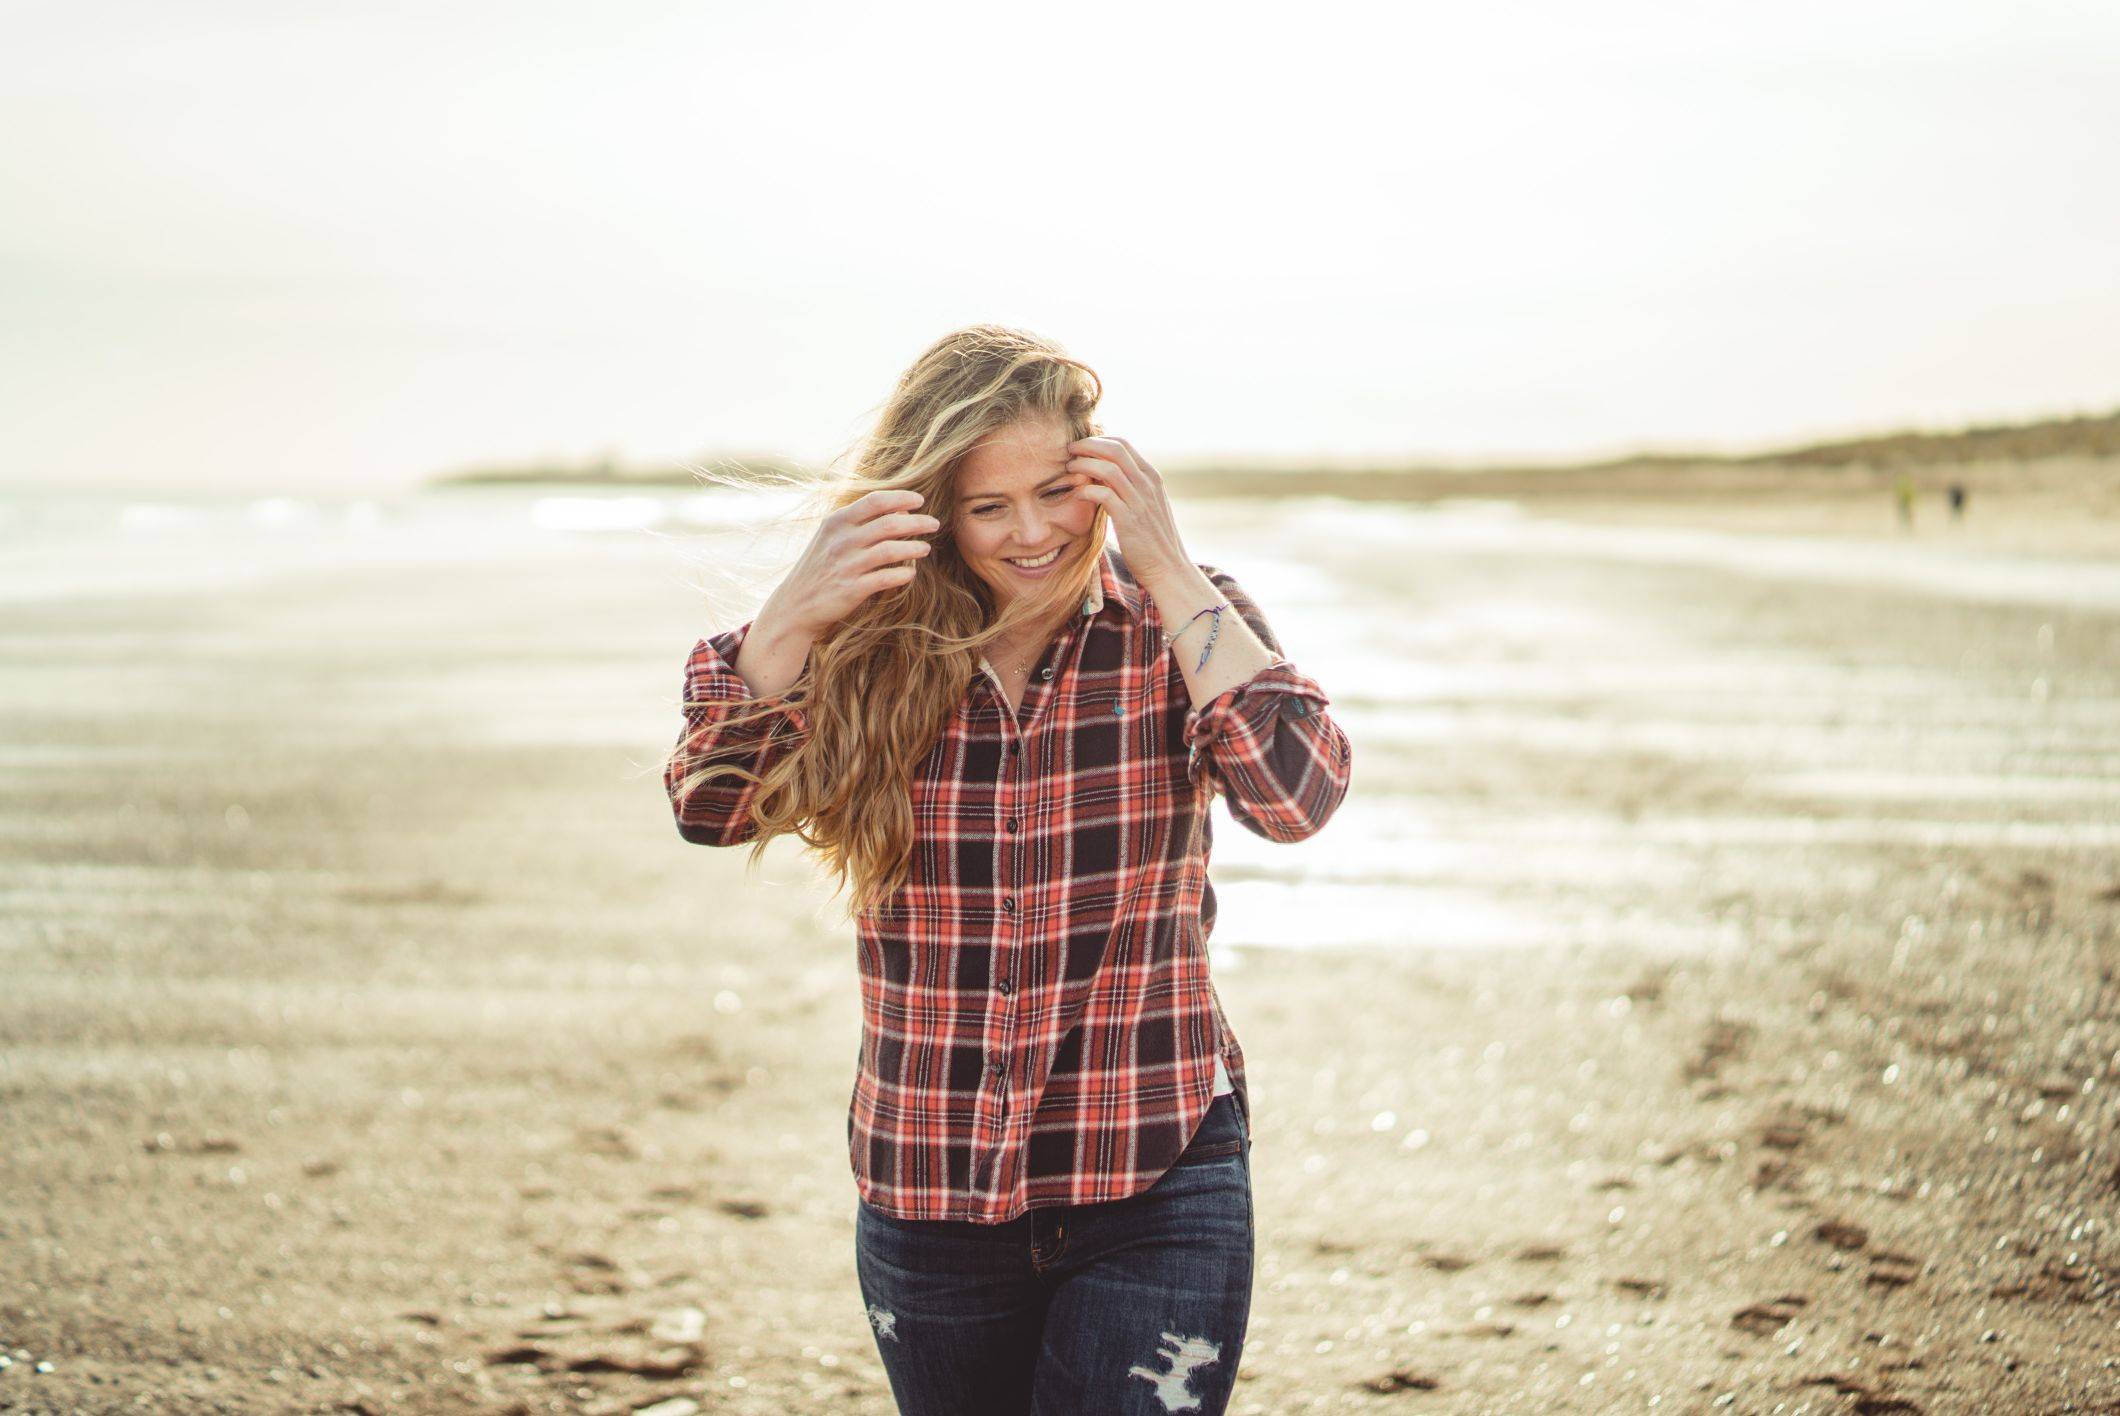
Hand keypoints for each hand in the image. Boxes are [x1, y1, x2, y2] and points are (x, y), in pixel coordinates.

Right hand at [763, 488, 940, 636]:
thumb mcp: (831, 537)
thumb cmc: (820, 567)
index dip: (901, 498)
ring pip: (891, 550)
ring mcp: (846, 565)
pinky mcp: (852, 589)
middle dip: (918, 522)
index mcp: (836, 522)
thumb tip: (900, 511)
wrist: (795, 604)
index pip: (875, 501)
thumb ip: (859, 522)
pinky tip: (910, 573)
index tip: (920, 500)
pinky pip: (887, 578)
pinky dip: (903, 574)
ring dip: (914, 547)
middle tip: (934, 523)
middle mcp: (841, 541)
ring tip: (925, 547)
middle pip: (889, 523)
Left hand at [1063, 436, 1189, 582]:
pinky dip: (1087, 490)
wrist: (1168, 568)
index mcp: (1151, 477)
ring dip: (1084, 465)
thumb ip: (1133, 487)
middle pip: (1114, 450)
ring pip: (1108, 469)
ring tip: (1069, 469)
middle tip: (1069, 450)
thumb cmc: (1153, 539)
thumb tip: (1109, 476)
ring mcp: (1139, 502)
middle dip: (1087, 445)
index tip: (1081, 447)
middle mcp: (1147, 485)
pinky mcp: (1129, 520)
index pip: (1123, 444)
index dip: (1098, 440)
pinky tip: (1078, 494)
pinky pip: (1104, 495)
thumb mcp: (1148, 505)